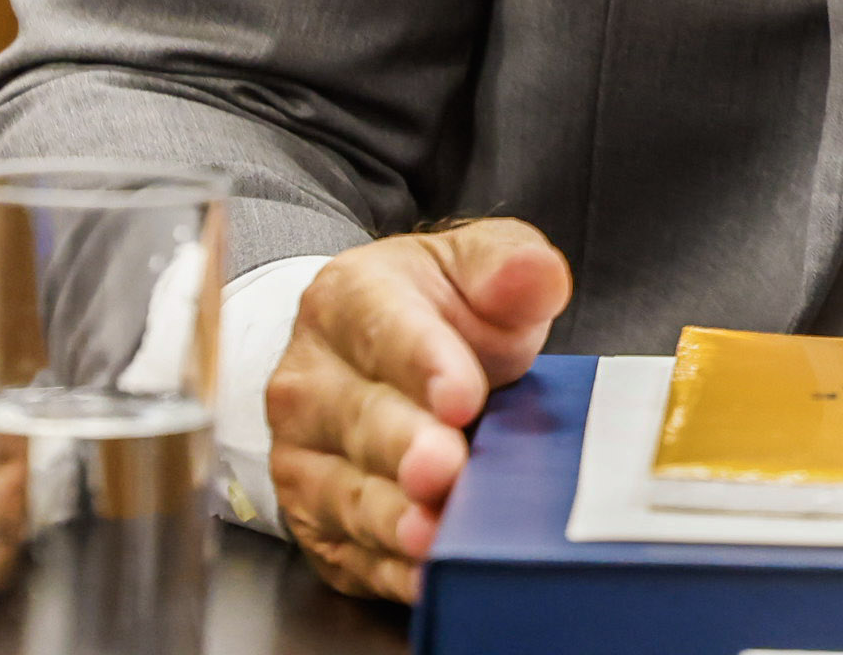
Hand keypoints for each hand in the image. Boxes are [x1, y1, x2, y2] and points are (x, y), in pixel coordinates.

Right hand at [265, 217, 573, 600]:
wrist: (374, 359)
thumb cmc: (436, 315)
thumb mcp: (474, 269)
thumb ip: (508, 266)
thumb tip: (538, 273)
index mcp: (346, 301)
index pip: (384, 330)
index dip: (424, 363)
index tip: (463, 395)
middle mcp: (310, 380)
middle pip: (361, 419)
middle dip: (405, 448)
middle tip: (442, 470)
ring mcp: (303, 455)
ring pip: (345, 492)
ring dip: (389, 518)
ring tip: (428, 532)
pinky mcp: (314, 520)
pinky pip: (347, 550)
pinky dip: (385, 569)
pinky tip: (421, 576)